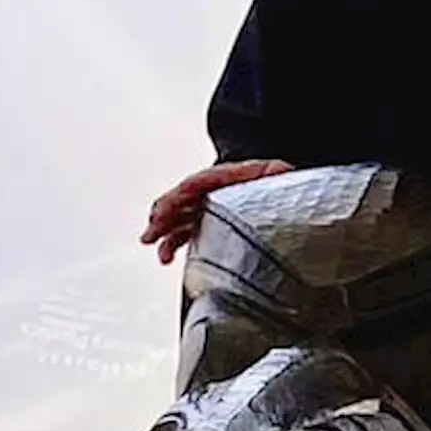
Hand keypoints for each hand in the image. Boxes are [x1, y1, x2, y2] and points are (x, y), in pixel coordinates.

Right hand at [139, 158, 294, 264]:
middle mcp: (205, 192)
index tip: (165, 210)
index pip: (193, 184)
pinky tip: (166, 259)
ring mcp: (202, 208)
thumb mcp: (271, 172)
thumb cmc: (265, 179)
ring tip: (162, 256)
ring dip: (164, 237)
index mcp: (219, 177)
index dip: (177, 197)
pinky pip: (183, 233)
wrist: (266, 185)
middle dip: (162, 219)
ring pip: (177, 220)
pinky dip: (172, 246)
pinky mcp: (203, 223)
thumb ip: (273, 172)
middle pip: (177, 202)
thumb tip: (279, 171)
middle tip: (151, 235)